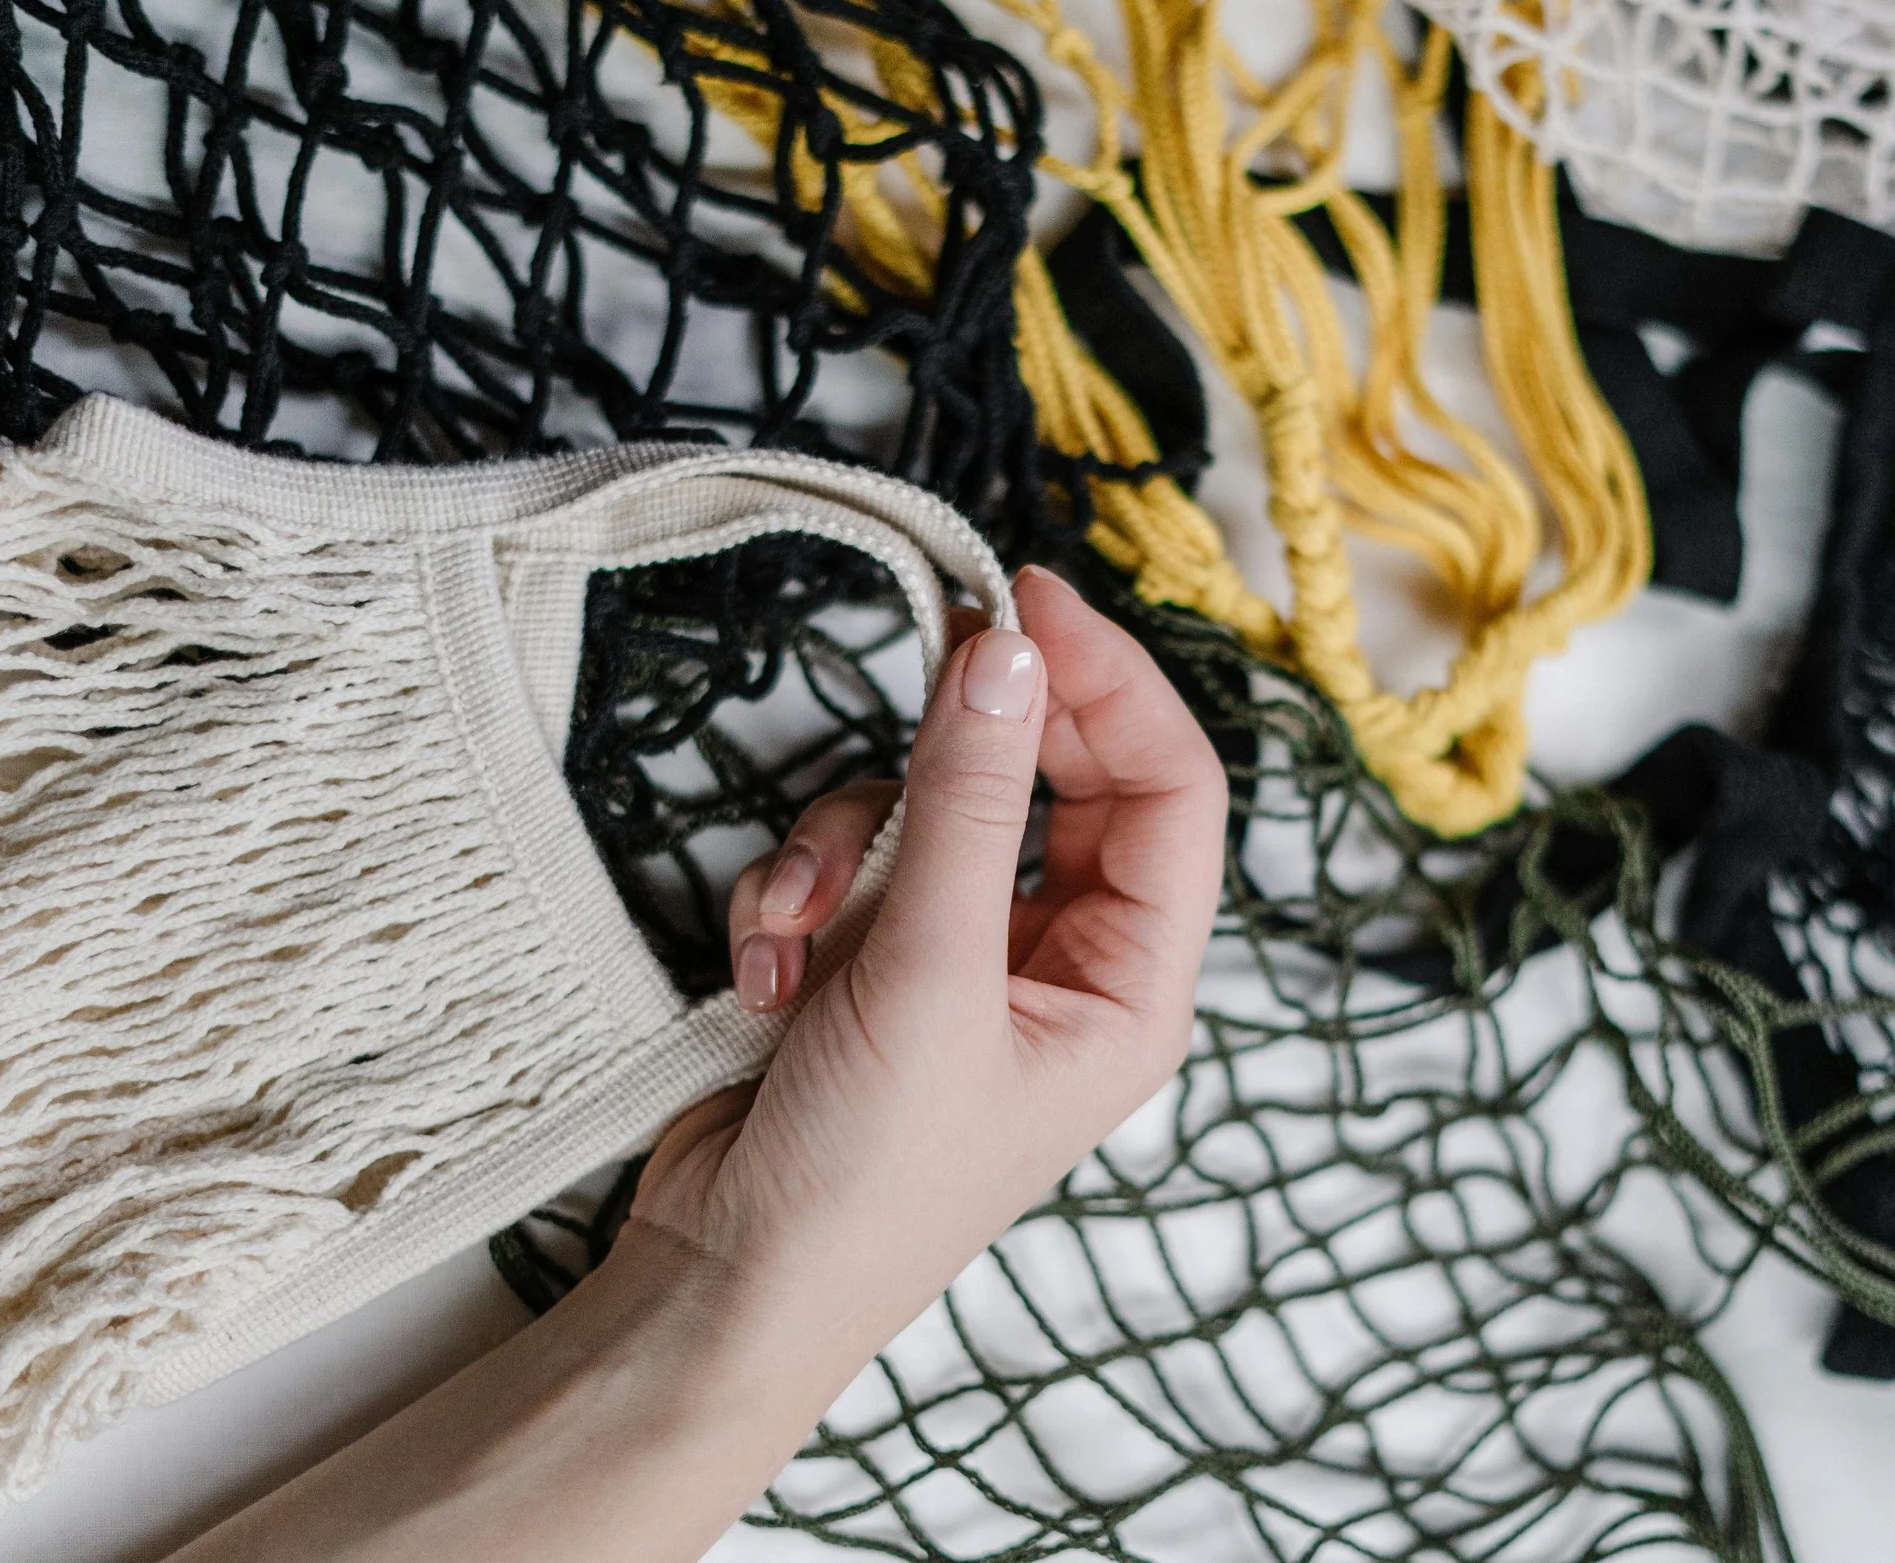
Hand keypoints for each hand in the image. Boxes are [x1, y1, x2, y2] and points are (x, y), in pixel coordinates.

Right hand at [626, 563, 1226, 1380]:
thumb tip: (1006, 651)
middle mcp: (1066, 961)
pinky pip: (849, 859)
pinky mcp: (871, 958)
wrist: (721, 1292)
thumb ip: (964, 802)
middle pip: (1055, 777)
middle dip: (975, 737)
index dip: (1117, 683)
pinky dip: (791, 898)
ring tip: (797, 929)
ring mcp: (964, 956)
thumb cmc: (863, 1186)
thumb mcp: (926, 977)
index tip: (1034, 601)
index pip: (1173, 792)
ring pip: (931, 806)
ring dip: (846, 842)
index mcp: (1134, 986)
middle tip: (936, 641)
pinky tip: (760, 981)